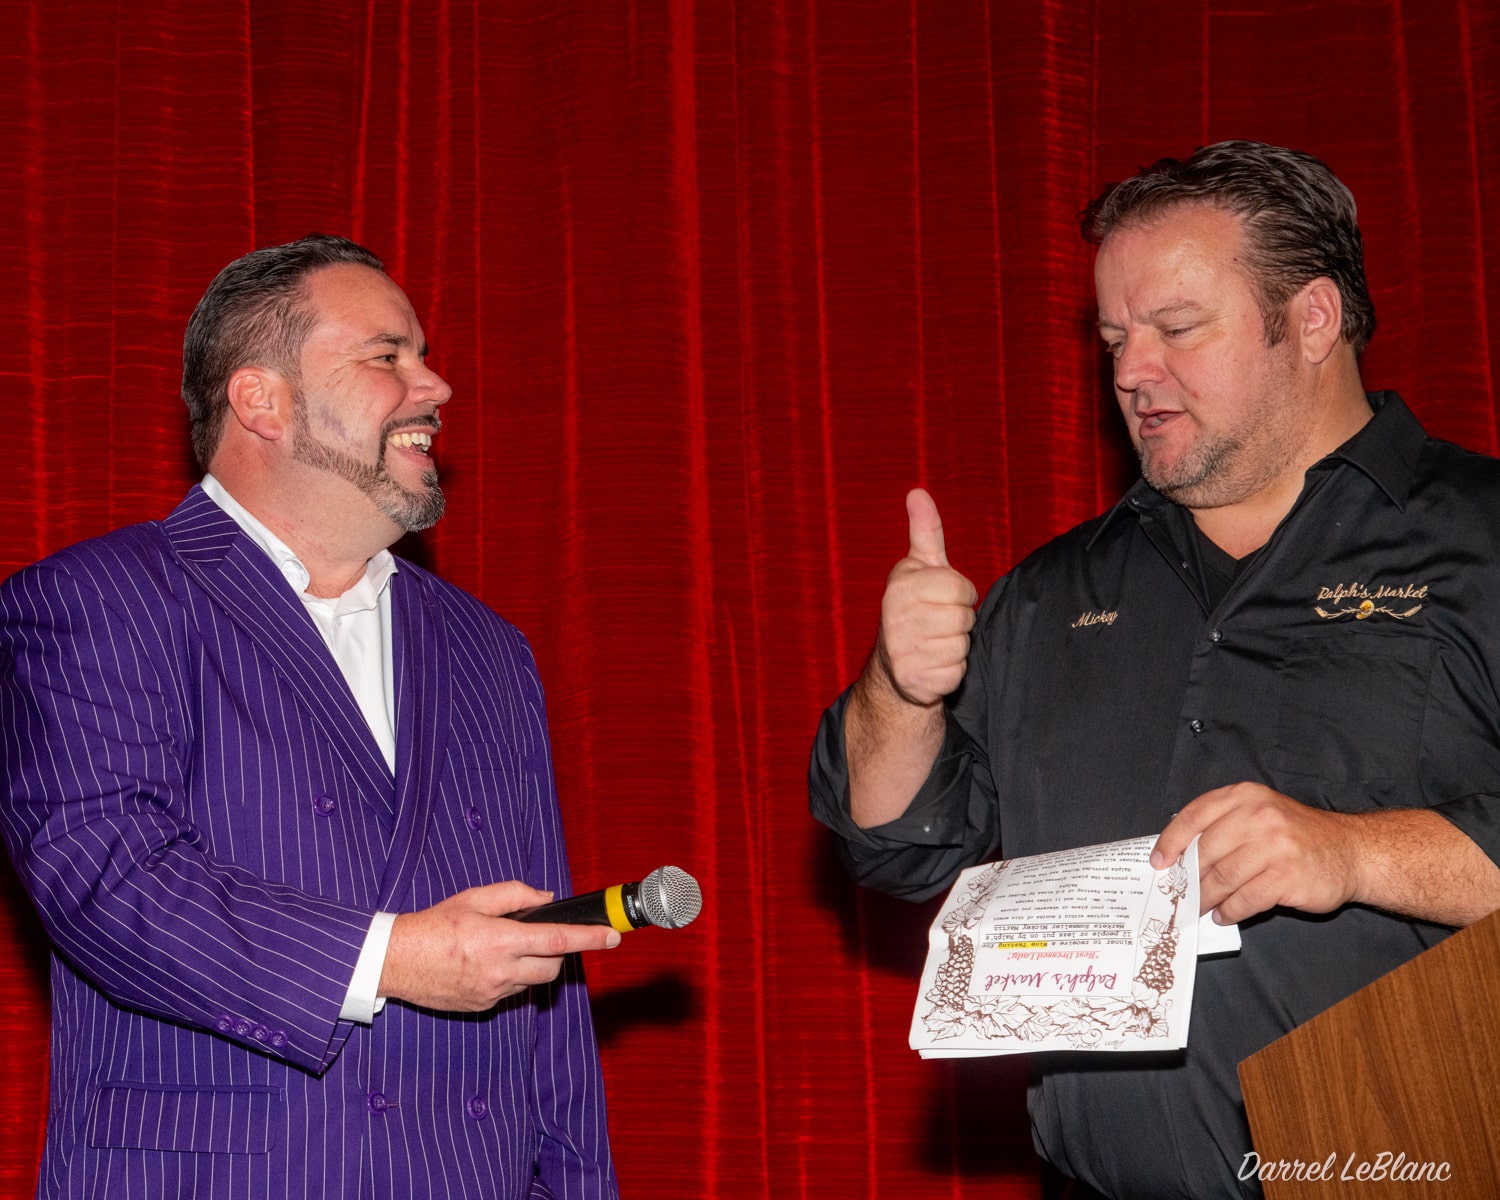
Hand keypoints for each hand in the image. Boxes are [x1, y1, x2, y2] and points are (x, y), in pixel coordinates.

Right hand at [379, 881, 619, 1011]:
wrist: (396, 960)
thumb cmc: (435, 924)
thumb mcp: (475, 898)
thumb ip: (516, 895)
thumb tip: (547, 899)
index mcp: (500, 940)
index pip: (558, 940)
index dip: (590, 938)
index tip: (613, 936)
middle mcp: (501, 970)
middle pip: (553, 968)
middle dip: (557, 953)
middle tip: (541, 937)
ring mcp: (493, 993)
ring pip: (534, 982)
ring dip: (533, 965)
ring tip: (506, 948)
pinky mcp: (483, 1006)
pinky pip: (512, 992)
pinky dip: (512, 977)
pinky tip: (488, 964)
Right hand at [874, 488, 978, 706]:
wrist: (895, 668)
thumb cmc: (916, 609)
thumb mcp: (920, 568)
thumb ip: (925, 531)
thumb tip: (917, 491)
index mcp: (900, 587)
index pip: (960, 588)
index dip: (961, 593)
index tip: (943, 598)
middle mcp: (895, 619)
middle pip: (963, 617)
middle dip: (960, 621)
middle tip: (940, 624)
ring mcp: (902, 652)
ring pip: (962, 645)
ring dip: (957, 647)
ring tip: (936, 644)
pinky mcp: (915, 681)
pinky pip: (957, 672)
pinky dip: (952, 671)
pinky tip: (934, 666)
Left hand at [1150, 783, 1360, 924]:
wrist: (1351, 851)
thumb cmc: (1297, 834)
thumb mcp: (1261, 811)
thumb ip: (1224, 823)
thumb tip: (1181, 852)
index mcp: (1245, 796)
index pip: (1194, 815)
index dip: (1171, 840)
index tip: (1159, 861)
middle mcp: (1259, 817)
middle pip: (1205, 851)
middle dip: (1189, 877)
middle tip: (1181, 893)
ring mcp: (1274, 847)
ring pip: (1222, 878)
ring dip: (1206, 898)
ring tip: (1201, 907)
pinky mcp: (1286, 877)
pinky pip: (1244, 899)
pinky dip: (1230, 911)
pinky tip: (1225, 914)